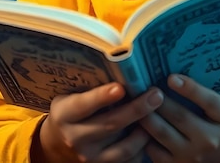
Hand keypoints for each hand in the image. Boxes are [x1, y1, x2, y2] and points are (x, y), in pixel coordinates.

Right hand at [38, 82, 164, 162]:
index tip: (120, 87)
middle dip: (136, 109)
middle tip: (156, 94)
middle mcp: (75, 138)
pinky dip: (143, 147)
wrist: (60, 143)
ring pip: (124, 147)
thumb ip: (90, 85)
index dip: (102, 97)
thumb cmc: (72, 108)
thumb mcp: (72, 94)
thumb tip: (122, 66)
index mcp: (64, 114)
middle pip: (110, 125)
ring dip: (144, 130)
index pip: (83, 105)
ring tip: (159, 112)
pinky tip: (152, 131)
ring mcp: (90, 158)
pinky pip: (129, 161)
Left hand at [140, 74, 219, 162]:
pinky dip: (143, 135)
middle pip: (179, 117)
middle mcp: (208, 140)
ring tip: (137, 100)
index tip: (171, 77)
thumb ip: (205, 94)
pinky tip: (138, 121)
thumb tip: (174, 78)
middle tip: (146, 86)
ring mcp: (191, 156)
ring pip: (162, 133)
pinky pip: (154, 150)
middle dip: (159, 100)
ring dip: (147, 115)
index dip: (190, 89)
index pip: (209, 102)